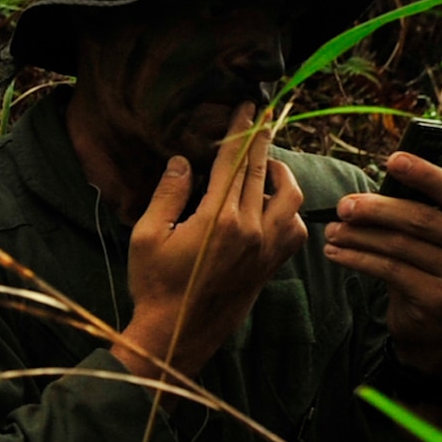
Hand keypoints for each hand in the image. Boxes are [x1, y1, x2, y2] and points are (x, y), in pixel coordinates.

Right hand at [115, 104, 306, 378]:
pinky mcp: (270, 266)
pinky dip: (291, 211)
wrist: (176, 335)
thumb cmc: (154, 286)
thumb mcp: (146, 236)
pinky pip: (295, 230)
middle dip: (262, 140)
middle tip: (262, 118)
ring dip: (280, 174)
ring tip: (266, 165)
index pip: (233, 162)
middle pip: (263, 172)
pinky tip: (274, 207)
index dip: (240, 130)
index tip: (248, 106)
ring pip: (290, 198)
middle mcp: (250, 230)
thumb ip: (167, 194)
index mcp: (218, 219)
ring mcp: (265, 249)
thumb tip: (183, 162)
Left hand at [323, 149, 441, 370]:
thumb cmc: (427, 259)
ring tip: (333, 231)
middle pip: (420, 218)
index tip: (392, 160)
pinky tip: (335, 252)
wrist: (432, 319)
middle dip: (375, 209)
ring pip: (400, 245)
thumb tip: (422, 153)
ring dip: (359, 236)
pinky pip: (390, 270)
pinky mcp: (440, 298)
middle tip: (343, 205)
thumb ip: (432, 194)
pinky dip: (357, 258)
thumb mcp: (436, 227)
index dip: (424, 172)